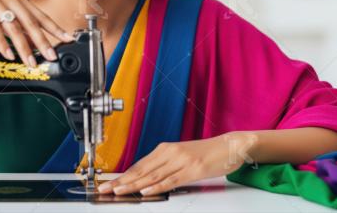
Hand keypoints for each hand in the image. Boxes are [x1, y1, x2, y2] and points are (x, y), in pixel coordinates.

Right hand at [0, 0, 73, 65]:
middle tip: (52, 56)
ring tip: (31, 62)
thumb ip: (15, 22)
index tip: (68, 39)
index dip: (54, 27)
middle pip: (29, 21)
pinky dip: (1, 42)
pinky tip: (8, 54)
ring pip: (13, 26)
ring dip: (23, 46)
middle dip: (43, 41)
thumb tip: (33, 40)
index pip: (39, 14)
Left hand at [97, 131, 257, 195]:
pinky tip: (146, 190)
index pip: (139, 165)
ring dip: (133, 185)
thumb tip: (146, 177)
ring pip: (152, 176)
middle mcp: (170, 153)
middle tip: (106, 189)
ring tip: (119, 191)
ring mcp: (181, 161)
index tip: (109, 183)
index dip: (122, 176)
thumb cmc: (207, 152)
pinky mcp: (192, 169)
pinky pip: (171, 180)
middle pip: (141, 170)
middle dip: (122, 181)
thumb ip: (165, 165)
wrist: (230, 145)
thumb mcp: (182, 156)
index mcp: (166, 149)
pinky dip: (156, 186)